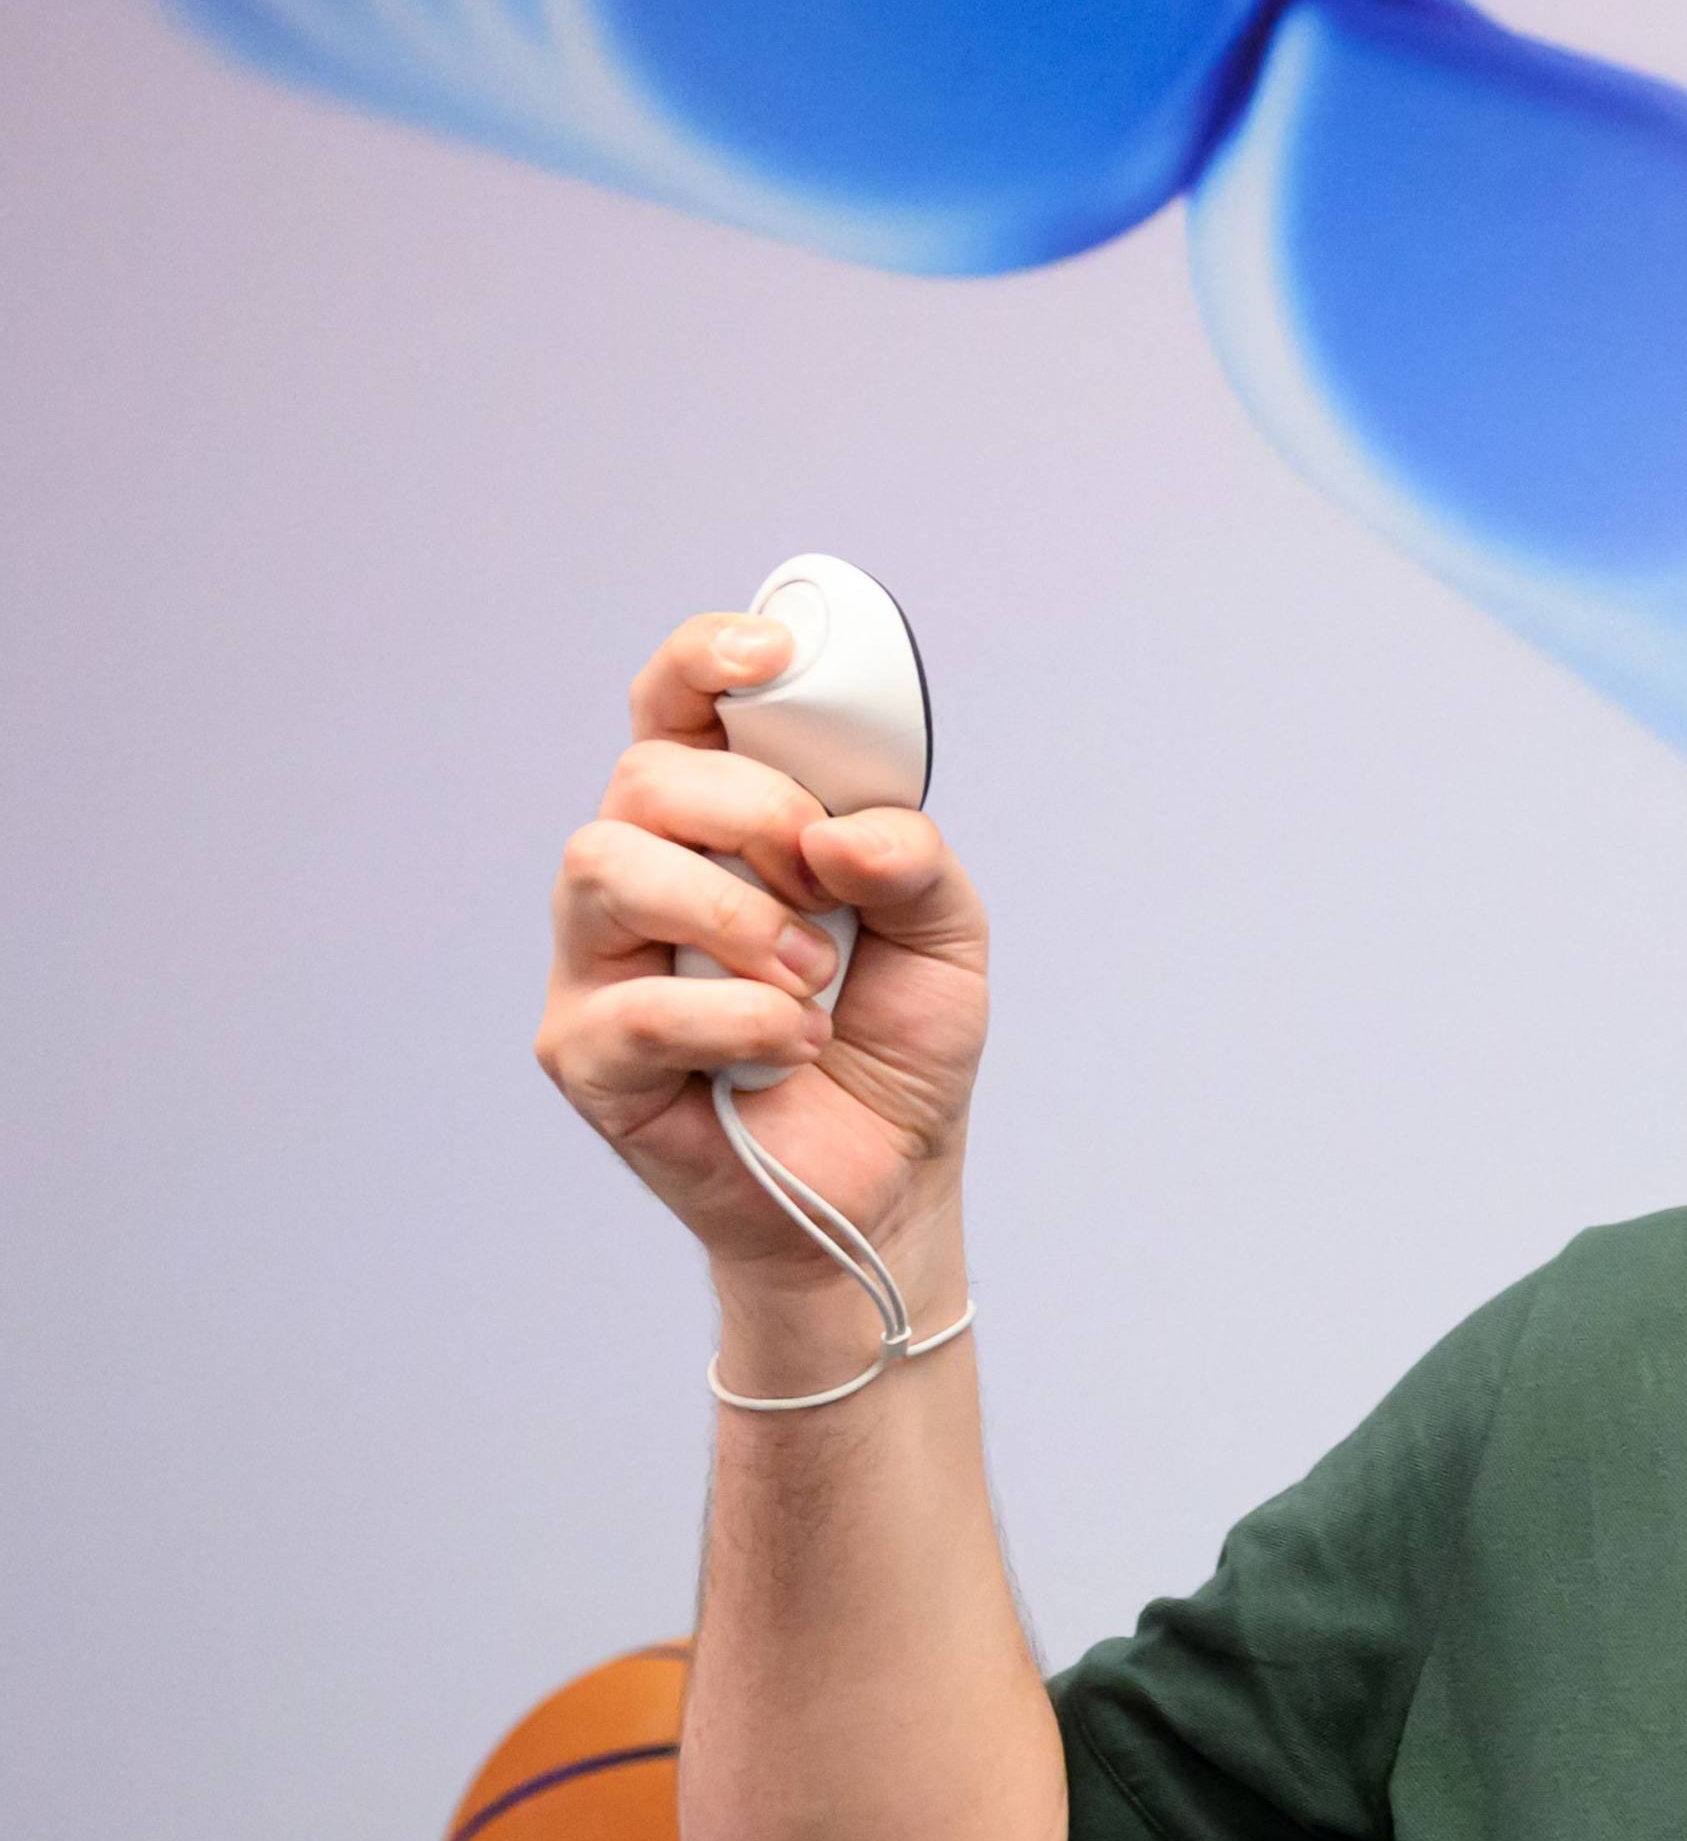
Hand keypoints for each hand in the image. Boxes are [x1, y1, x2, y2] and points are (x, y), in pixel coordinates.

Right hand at [534, 609, 989, 1305]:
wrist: (887, 1185)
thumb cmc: (893, 1046)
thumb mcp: (946, 937)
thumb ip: (914, 861)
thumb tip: (843, 833)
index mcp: (717, 826)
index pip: (675, 708)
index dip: (705, 658)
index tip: (775, 655)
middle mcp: (639, 877)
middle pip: (644, 777)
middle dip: (751, 812)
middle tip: (825, 887)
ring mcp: (599, 963)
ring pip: (606, 866)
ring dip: (732, 912)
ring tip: (812, 977)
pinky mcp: (587, 1054)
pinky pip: (631, 1005)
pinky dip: (735, 1019)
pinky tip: (793, 1045)